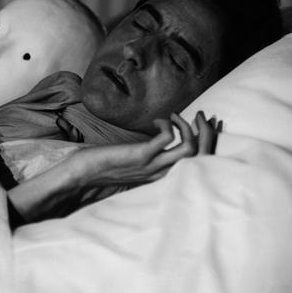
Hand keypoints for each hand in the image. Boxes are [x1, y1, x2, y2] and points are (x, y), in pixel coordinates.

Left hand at [70, 111, 218, 188]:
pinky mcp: (141, 157)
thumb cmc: (106, 165)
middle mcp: (162, 173)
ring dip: (190, 129)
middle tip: (202, 116)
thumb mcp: (136, 163)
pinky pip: (166, 139)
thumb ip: (151, 157)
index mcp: (164, 176)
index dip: (209, 145)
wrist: (81, 173)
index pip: (198, 165)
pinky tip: (158, 120)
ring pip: (189, 151)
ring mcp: (152, 166)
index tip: (208, 126)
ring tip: (180, 116)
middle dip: (207, 134)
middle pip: (201, 158)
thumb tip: (161, 141)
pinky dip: (167, 125)